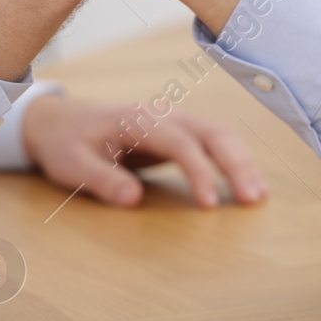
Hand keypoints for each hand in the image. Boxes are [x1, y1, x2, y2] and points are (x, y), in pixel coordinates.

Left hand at [22, 93, 265, 208]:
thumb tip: (132, 199)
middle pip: (212, 132)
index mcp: (138, 120)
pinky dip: (235, 160)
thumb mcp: (71, 164)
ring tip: (257, 196)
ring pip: (220, 134)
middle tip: (252, 199)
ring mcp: (174, 122)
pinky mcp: (179, 134)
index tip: (208, 205)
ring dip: (243, 162)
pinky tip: (247, 183)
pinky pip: (215, 143)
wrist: (62, 121)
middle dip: (236, 164)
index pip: (179, 142)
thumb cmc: (67, 143)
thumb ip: (101, 180)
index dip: (199, 171)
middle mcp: (163, 115)